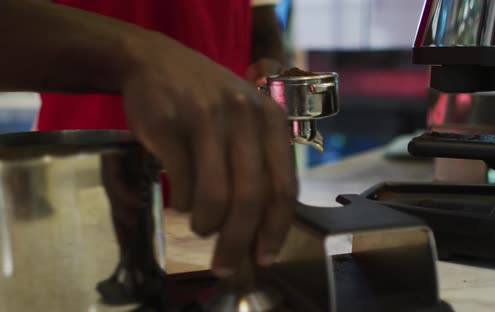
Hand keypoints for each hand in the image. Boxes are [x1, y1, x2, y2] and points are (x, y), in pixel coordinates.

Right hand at [121, 33, 296, 276]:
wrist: (155, 61)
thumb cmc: (207, 101)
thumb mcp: (245, 120)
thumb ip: (260, 164)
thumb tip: (262, 228)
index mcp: (271, 118)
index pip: (284, 186)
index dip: (276, 229)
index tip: (265, 256)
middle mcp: (244, 115)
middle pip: (250, 198)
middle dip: (238, 242)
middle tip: (225, 265)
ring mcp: (206, 117)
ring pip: (216, 196)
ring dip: (207, 225)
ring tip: (200, 227)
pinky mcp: (170, 124)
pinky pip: (182, 182)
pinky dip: (182, 204)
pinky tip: (181, 203)